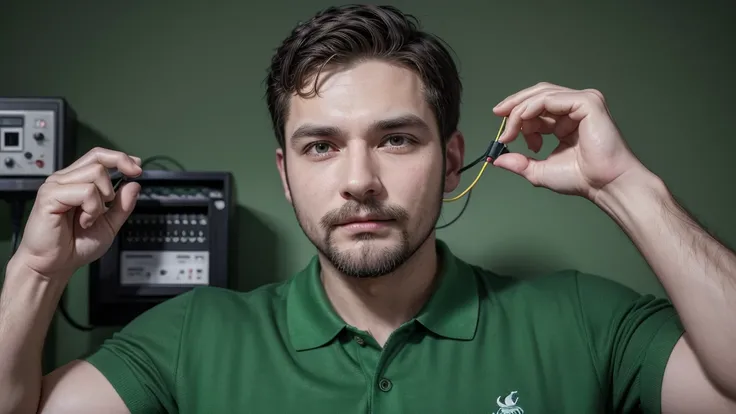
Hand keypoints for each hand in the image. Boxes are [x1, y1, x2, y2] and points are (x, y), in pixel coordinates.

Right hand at [13, 148, 141, 279]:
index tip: (137, 169)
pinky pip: (85, 191)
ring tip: (89, 218)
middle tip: (106, 207)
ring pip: (96, 174)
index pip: (99, 156)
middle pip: (99, 161)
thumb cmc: (75, 245)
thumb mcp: (110, 224)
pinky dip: (92, 209)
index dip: (120, 158)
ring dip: (102, 201)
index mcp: (78, 182)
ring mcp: (56, 185)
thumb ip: (123, 205)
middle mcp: (66, 179)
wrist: (55, 265)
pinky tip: (83, 222)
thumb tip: (134, 184)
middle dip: (112, 186)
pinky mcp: (50, 195)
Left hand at [492, 82, 643, 200]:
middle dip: (514, 105)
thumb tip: (496, 160)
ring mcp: (583, 102)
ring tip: (510, 132)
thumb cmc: (581, 178)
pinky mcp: (588, 102)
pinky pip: (551, 99)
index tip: (503, 135)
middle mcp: (575, 107)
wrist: (603, 184)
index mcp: (567, 120)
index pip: (537, 107)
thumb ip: (519, 162)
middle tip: (497, 115)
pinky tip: (524, 126)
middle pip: (538, 94)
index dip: (516, 116)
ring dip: (520, 112)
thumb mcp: (540, 170)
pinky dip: (532, 109)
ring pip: (542, 95)